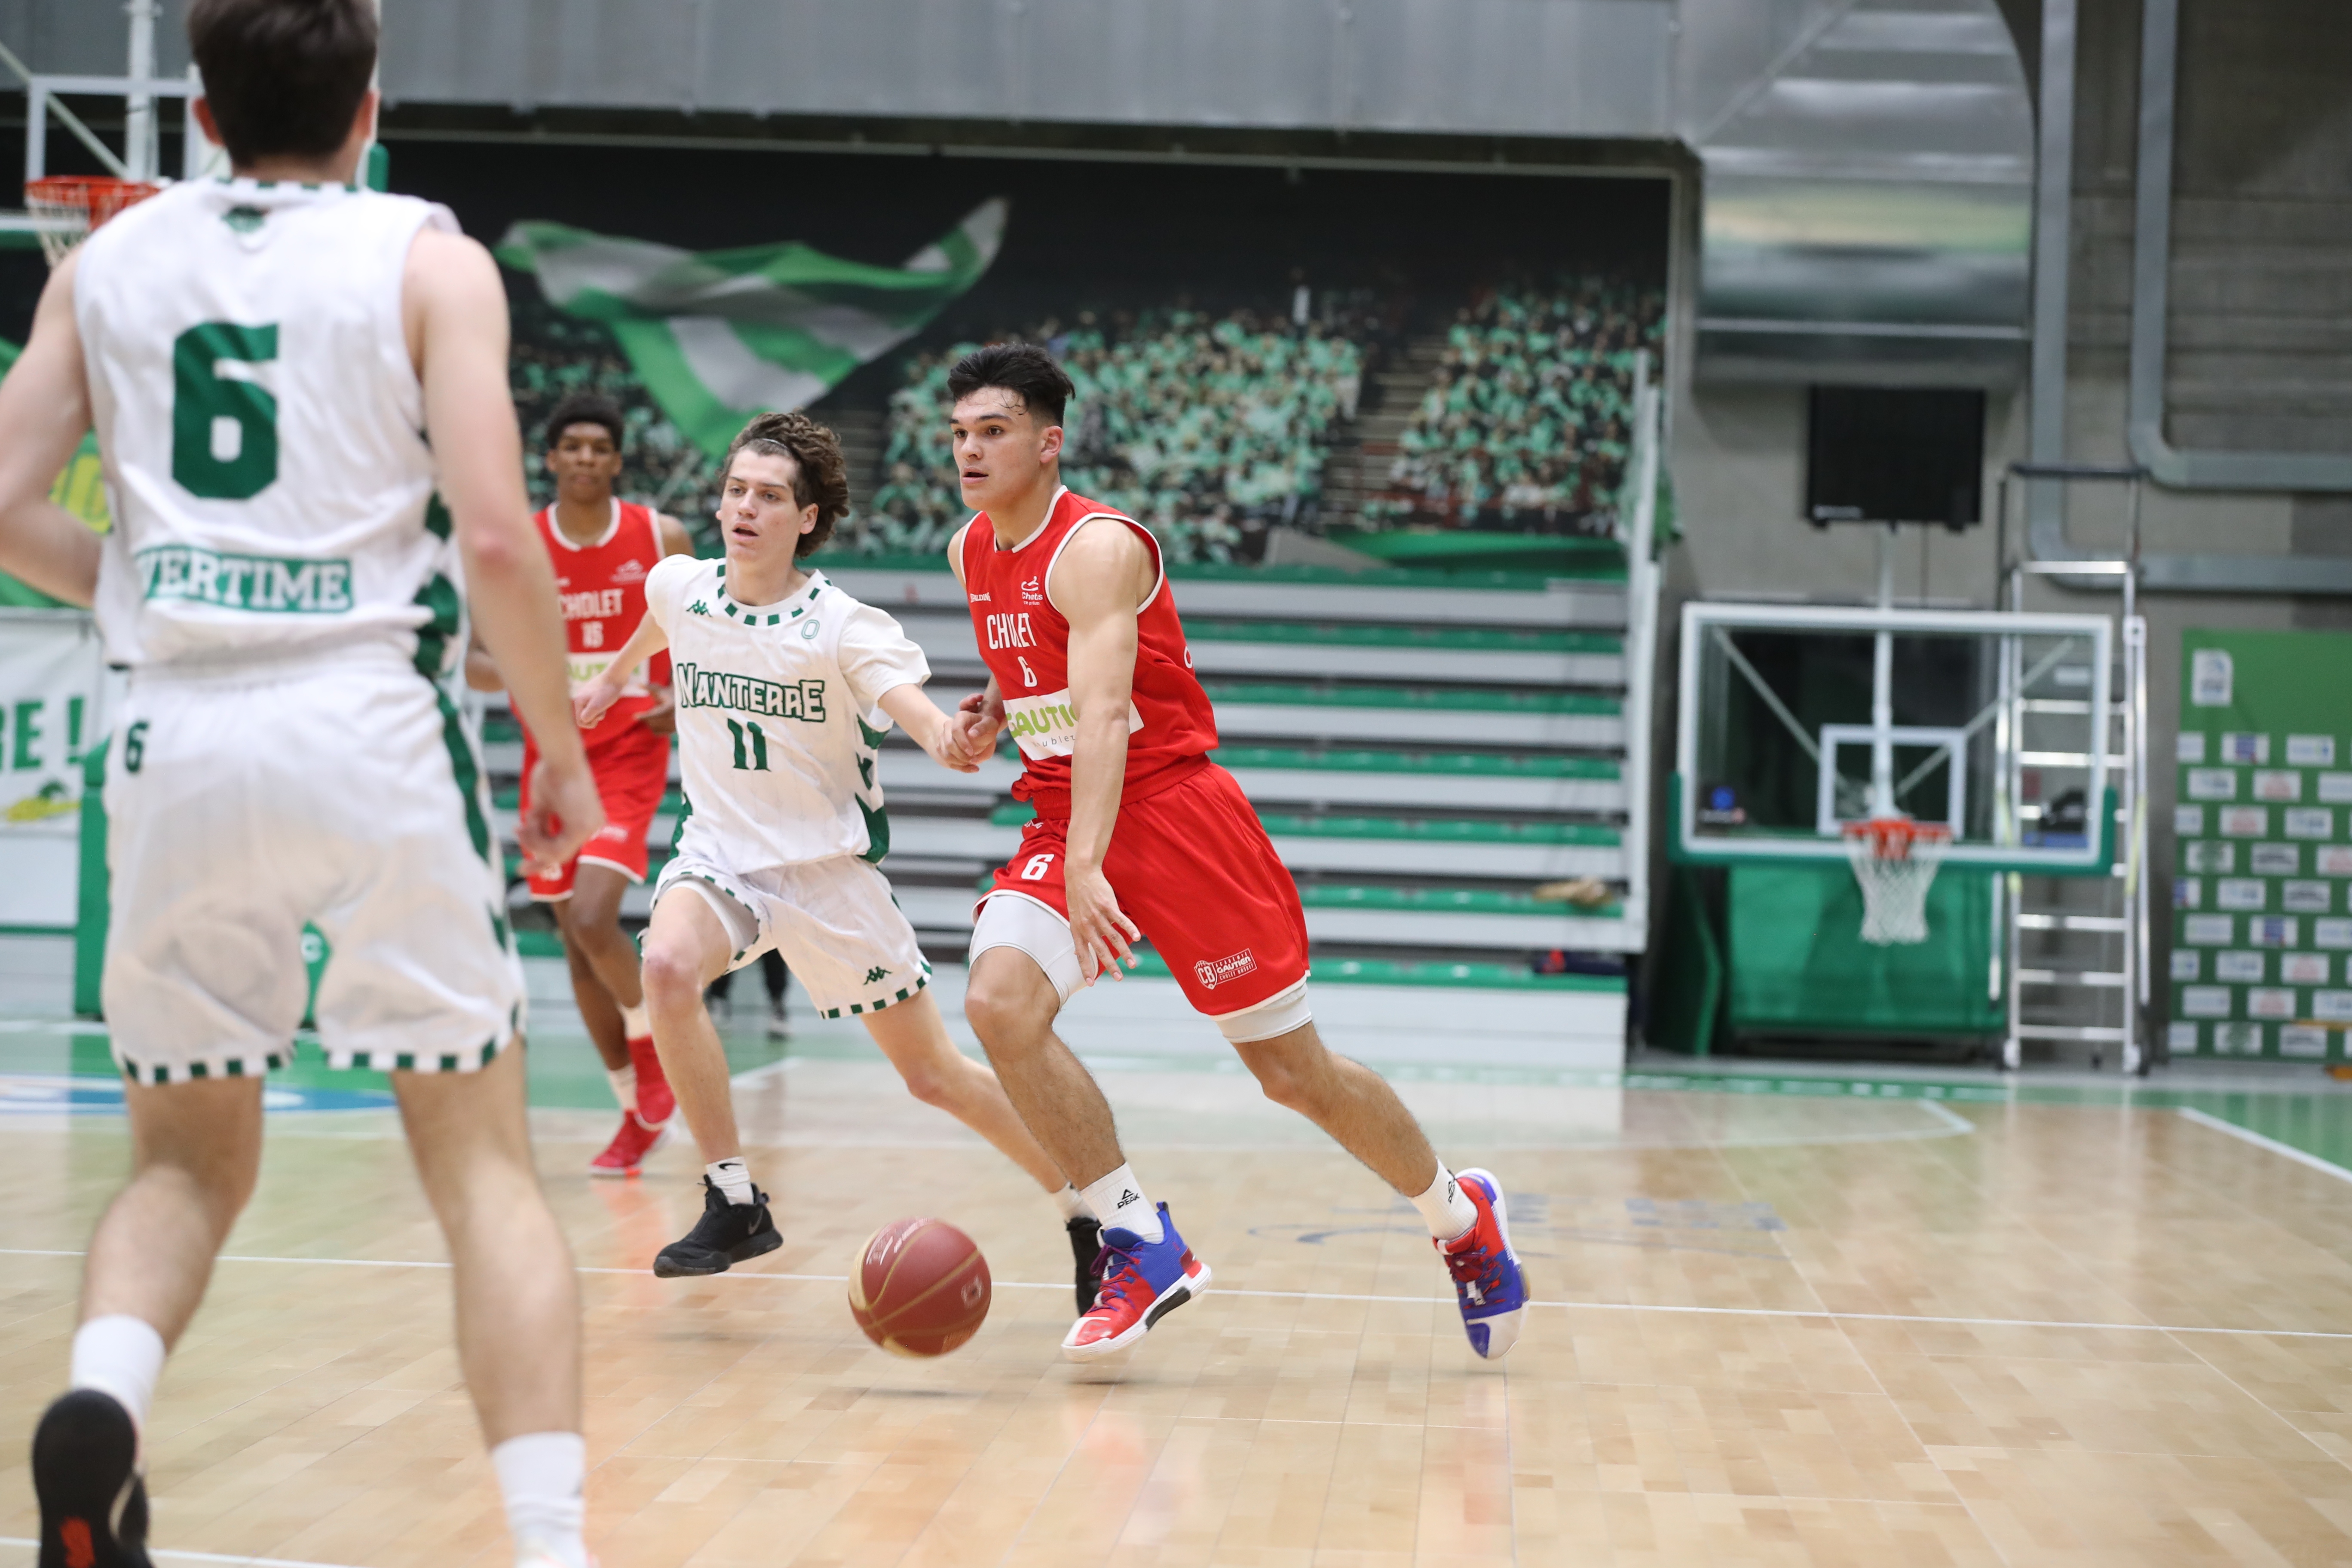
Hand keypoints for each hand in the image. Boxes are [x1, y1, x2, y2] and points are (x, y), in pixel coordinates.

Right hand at [518, 752, 602, 877]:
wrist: (559, 757)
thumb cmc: (550, 773)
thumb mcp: (542, 806)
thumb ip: (540, 825)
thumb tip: (530, 842)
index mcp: (585, 820)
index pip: (565, 848)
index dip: (542, 857)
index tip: (523, 866)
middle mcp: (591, 827)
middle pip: (560, 854)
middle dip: (537, 859)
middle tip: (518, 868)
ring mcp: (589, 828)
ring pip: (555, 853)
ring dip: (533, 843)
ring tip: (520, 827)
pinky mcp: (582, 828)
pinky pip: (556, 849)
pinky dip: (537, 841)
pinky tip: (525, 827)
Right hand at [573, 674, 622, 729]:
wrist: (616, 676)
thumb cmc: (607, 692)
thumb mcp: (596, 706)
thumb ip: (587, 716)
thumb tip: (583, 720)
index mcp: (579, 702)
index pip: (580, 721)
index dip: (590, 723)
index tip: (599, 716)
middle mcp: (581, 699)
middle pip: (585, 717)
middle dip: (595, 717)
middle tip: (603, 710)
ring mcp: (588, 696)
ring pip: (592, 712)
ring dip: (599, 712)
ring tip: (605, 704)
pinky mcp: (595, 694)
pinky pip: (596, 706)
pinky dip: (602, 707)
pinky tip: (607, 702)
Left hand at [637, 685, 676, 734]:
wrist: (680, 702)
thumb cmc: (666, 694)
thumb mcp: (659, 689)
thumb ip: (649, 687)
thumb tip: (638, 684)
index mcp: (671, 707)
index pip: (656, 713)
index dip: (645, 715)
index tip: (634, 716)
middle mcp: (674, 718)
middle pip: (653, 721)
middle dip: (646, 717)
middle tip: (648, 710)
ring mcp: (673, 726)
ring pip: (654, 728)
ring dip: (649, 722)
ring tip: (653, 714)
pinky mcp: (672, 731)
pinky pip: (656, 732)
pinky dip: (653, 727)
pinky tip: (655, 720)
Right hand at [944, 690, 1001, 768]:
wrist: (979, 729)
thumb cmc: (986, 726)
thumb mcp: (990, 724)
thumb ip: (983, 728)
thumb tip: (971, 734)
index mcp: (960, 717)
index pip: (956, 730)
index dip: (962, 743)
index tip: (972, 753)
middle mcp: (948, 725)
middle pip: (949, 744)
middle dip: (961, 756)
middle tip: (974, 760)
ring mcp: (943, 736)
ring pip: (945, 754)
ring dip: (959, 762)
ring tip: (973, 764)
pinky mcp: (942, 746)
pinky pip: (946, 759)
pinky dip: (957, 766)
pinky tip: (970, 767)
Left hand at [1065, 861, 1139, 984]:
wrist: (1080, 874)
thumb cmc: (1077, 897)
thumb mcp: (1073, 917)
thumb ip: (1079, 935)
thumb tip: (1078, 953)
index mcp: (1077, 930)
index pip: (1081, 954)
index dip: (1086, 968)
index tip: (1092, 983)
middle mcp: (1087, 925)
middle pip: (1100, 950)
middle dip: (1111, 966)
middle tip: (1120, 978)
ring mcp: (1097, 915)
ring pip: (1113, 938)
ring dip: (1124, 952)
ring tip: (1133, 963)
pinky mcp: (1108, 905)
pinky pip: (1120, 920)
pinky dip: (1129, 929)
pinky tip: (1137, 938)